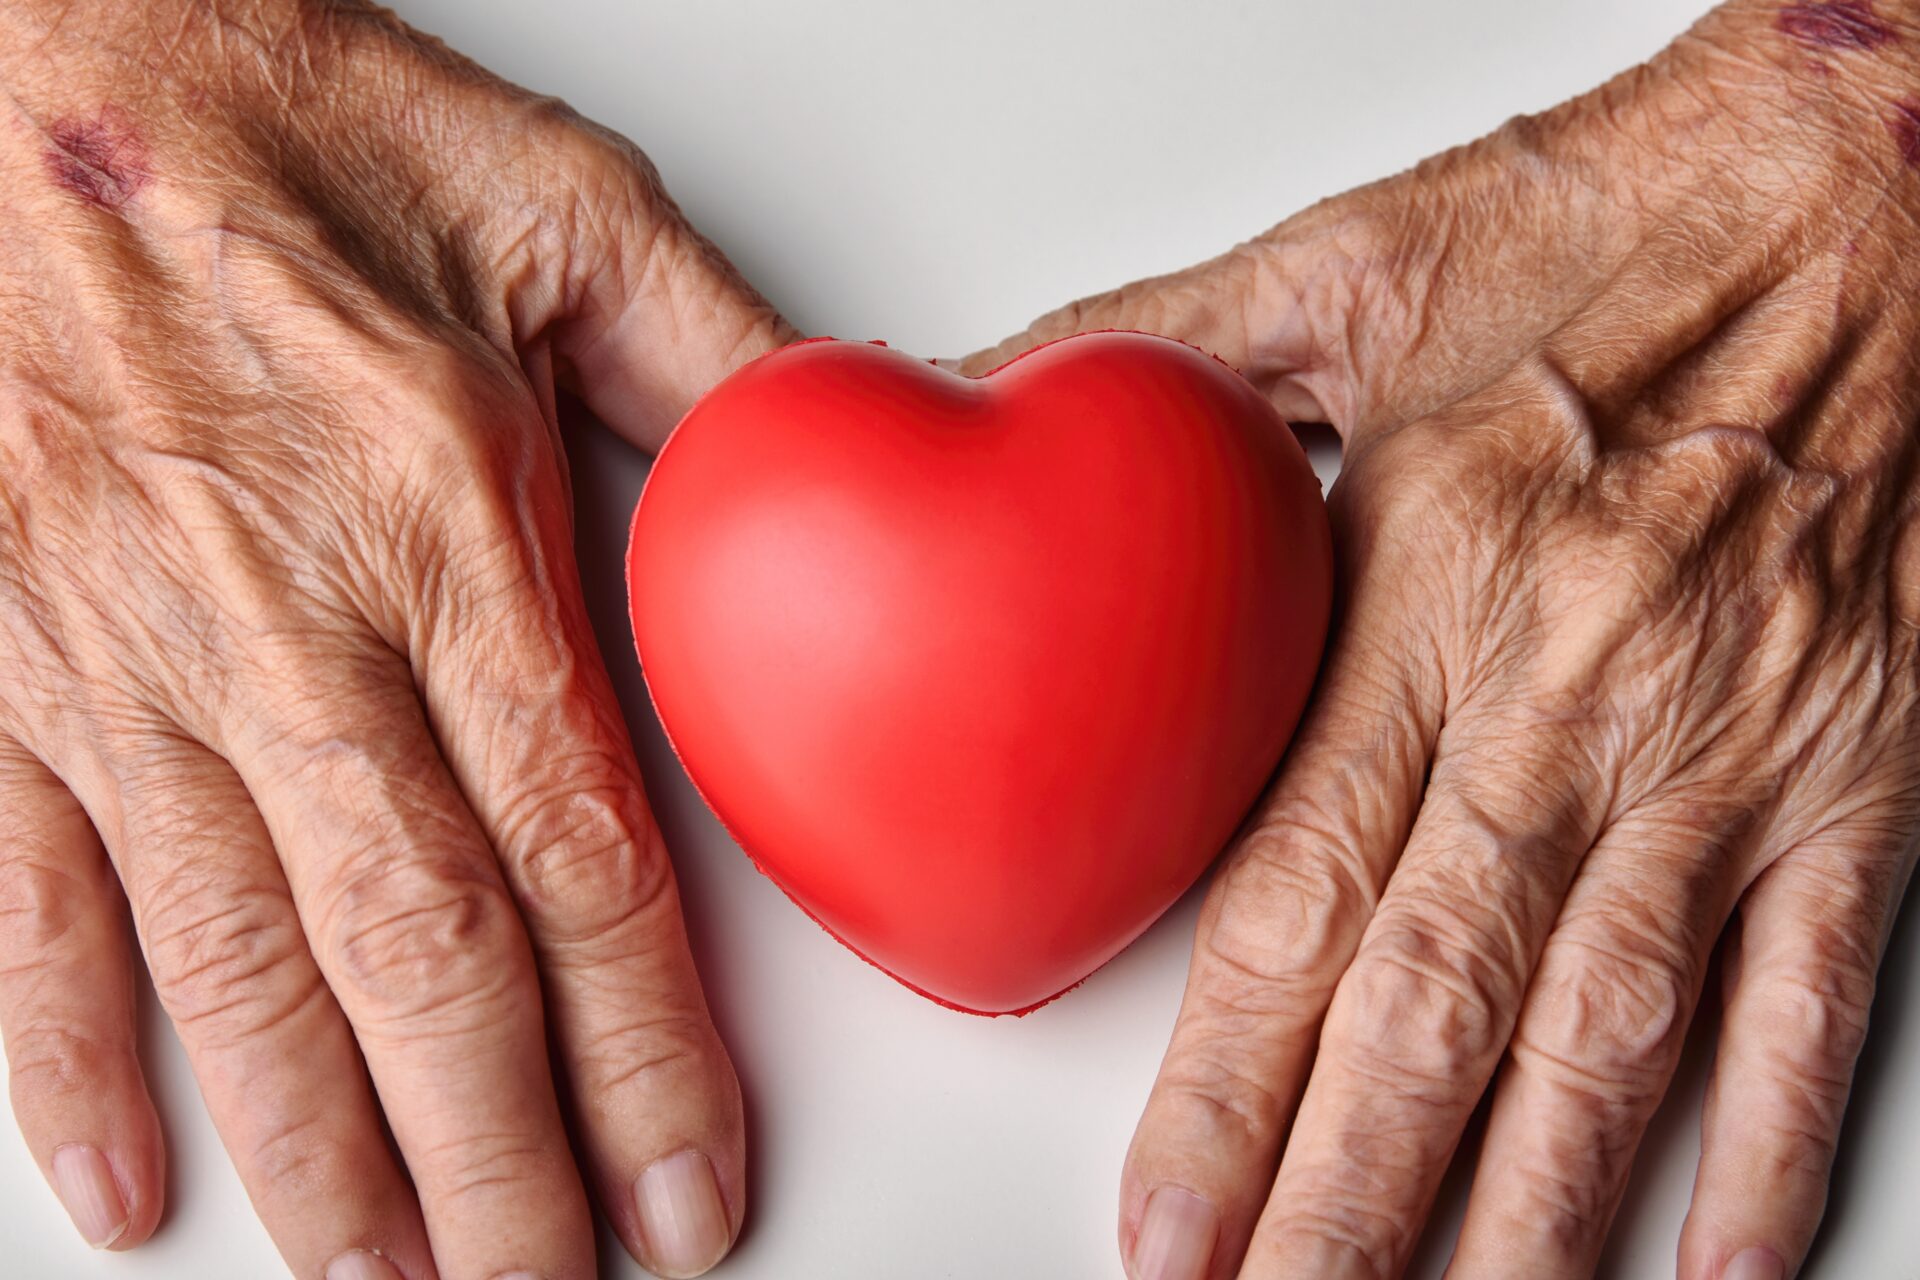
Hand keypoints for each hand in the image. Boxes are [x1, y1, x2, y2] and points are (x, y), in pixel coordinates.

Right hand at [0, 2, 790, 1276]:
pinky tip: (136, 1180)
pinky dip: (70, 1057)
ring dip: (319, 1152)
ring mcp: (111, 659)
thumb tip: (854, 448)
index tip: (685, 1188)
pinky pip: (22, 900)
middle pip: (414, 960)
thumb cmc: (282, 117)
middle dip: (492, 1163)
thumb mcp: (555, 203)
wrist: (24, 41)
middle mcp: (276, 624)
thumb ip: (716, 359)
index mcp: (440, 524)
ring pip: (233, 967)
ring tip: (393, 1278)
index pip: (575, 854)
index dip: (641, 1049)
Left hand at [969, 3, 1919, 1275]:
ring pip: (1614, 1037)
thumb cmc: (1604, 230)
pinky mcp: (1863, 773)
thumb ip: (1142, 349)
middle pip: (1439, 1005)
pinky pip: (1811, 987)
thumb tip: (953, 383)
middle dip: (1346, 1200)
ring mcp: (1735, 750)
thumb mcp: (1344, 263)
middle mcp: (1584, 693)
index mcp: (1438, 583)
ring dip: (1524, 1218)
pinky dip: (1765, 1138)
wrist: (1864, 191)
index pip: (1299, 890)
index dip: (1223, 1082)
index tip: (1163, 1219)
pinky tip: (1704, 1264)